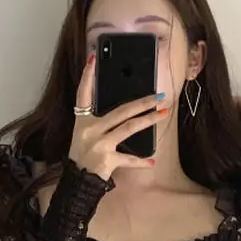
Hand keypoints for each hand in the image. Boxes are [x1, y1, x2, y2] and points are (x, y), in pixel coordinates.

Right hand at [69, 55, 168, 180]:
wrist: (77, 181)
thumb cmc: (83, 156)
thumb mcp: (84, 134)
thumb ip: (100, 122)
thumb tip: (126, 109)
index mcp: (82, 121)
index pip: (83, 94)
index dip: (87, 77)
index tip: (94, 59)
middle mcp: (90, 130)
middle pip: (120, 111)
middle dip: (142, 102)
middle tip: (159, 95)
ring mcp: (99, 145)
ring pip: (128, 128)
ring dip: (148, 120)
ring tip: (162, 114)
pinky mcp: (106, 160)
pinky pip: (128, 159)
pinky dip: (140, 161)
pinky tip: (152, 161)